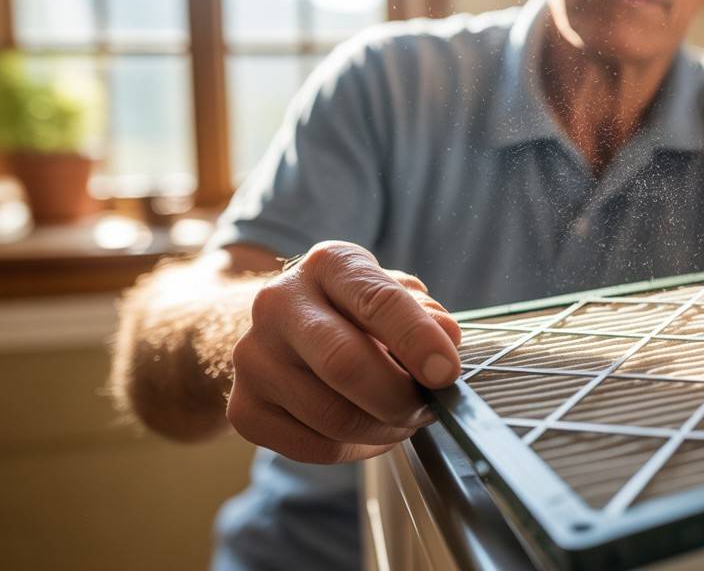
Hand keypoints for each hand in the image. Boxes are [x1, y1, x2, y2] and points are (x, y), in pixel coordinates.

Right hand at [227, 241, 461, 463]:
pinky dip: (356, 450)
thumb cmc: (353, 312)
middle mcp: (278, 304)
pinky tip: (370, 433)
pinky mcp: (243, 409)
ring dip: (384, 429)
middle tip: (429, 408)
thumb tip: (447, 338)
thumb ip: (424, 314)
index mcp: (328, 265)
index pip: (377, 301)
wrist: (280, 331)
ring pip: (332, 416)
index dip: (418, 341)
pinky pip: (313, 447)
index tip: (447, 373)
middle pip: (345, 364)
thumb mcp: (392, 294)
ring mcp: (253, 358)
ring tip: (404, 420)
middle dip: (399, 397)